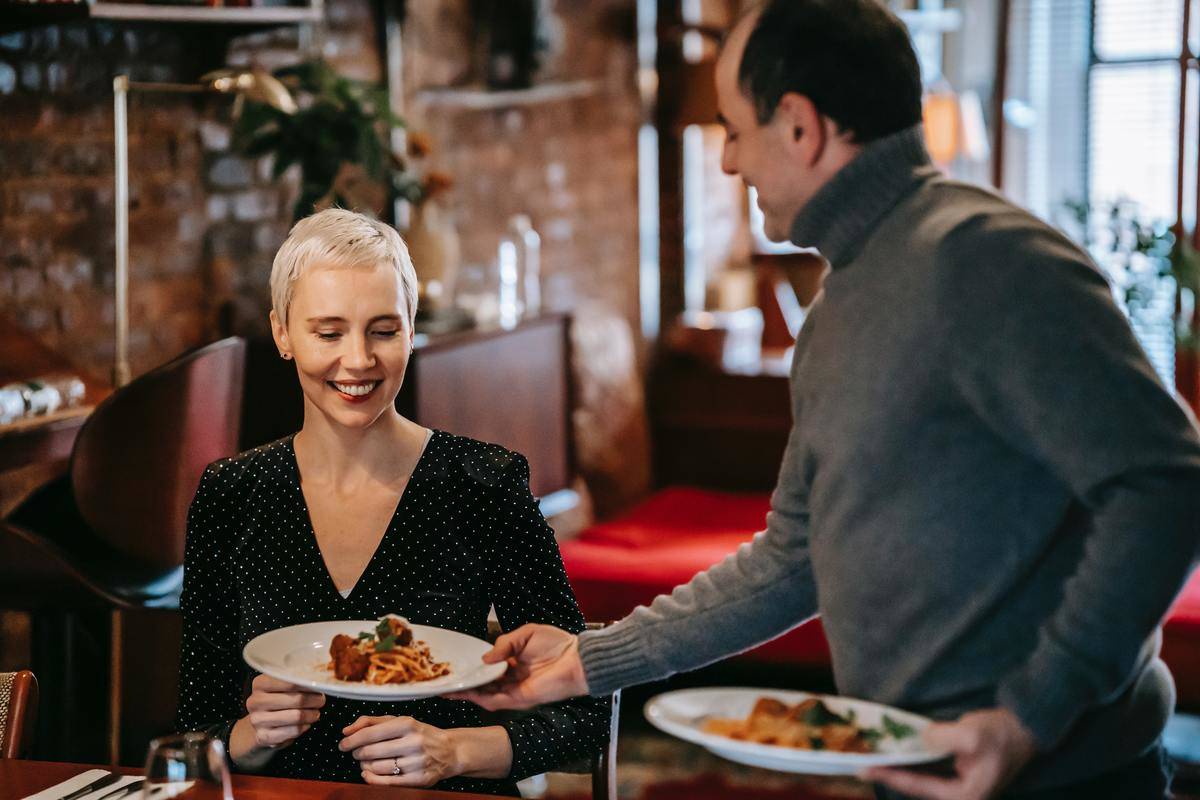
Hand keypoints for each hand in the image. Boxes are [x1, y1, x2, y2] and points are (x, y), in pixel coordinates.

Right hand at [230, 675, 324, 765]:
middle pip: (297, 699)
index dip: (310, 685)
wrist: (259, 723)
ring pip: (297, 716)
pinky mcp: (264, 736)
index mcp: (260, 683)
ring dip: (312, 714)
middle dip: (315, 700)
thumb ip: (296, 681)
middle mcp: (256, 701)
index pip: (292, 682)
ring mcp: (258, 720)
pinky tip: (305, 724)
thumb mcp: (280, 686)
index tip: (320, 686)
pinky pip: (294, 731)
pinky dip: (304, 727)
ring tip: (315, 713)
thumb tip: (321, 680)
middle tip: (321, 700)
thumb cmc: (276, 700)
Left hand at [341, 716, 461, 787]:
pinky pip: (387, 783)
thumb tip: (346, 731)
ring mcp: (418, 762)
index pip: (370, 733)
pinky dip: (372, 779)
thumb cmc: (419, 734)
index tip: (343, 744)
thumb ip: (371, 721)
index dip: (352, 740)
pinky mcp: (420, 780)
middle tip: (358, 753)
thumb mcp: (400, 721)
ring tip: (368, 762)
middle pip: (370, 752)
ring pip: (376, 768)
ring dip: (365, 766)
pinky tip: (368, 774)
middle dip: (358, 753)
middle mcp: (414, 742)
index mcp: (408, 723)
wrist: (450, 751)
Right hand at [445, 623, 586, 710]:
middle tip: (443, 679)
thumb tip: (484, 659)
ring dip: (465, 691)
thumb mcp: (526, 634)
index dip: (474, 666)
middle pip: (483, 683)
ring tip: (444, 687)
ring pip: (484, 693)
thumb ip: (504, 644)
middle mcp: (512, 678)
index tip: (456, 663)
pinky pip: (492, 700)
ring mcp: (513, 690)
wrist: (576, 661)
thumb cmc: (556, 645)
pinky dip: (476, 697)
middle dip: (464, 681)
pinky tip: (461, 692)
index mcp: (515, 662)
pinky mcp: (517, 700)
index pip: (489, 667)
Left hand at [863, 708, 1037, 799]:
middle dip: (891, 775)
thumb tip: (918, 738)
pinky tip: (896, 752)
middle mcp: (962, 795)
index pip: (918, 787)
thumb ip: (941, 738)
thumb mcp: (971, 734)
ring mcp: (961, 785)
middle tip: (862, 765)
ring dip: (899, 768)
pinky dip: (912, 761)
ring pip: (921, 779)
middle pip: (917, 787)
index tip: (864, 768)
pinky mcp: (960, 773)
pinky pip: (929, 770)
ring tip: (872, 759)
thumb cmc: (1002, 734)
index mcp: (965, 796)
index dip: (889, 776)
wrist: (1028, 726)